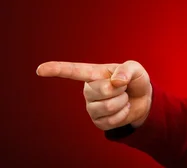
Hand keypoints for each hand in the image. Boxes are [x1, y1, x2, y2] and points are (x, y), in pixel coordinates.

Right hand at [36, 60, 152, 130]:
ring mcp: (91, 107)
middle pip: (100, 90)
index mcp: (94, 74)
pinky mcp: (98, 121)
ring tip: (123, 97)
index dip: (57, 70)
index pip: (74, 71)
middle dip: (118, 89)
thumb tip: (116, 81)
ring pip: (107, 106)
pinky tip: (123, 109)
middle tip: (123, 87)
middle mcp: (88, 90)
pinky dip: (123, 113)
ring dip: (122, 102)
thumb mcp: (135, 69)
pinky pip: (111, 120)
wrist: (143, 99)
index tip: (40, 69)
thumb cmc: (134, 80)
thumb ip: (127, 69)